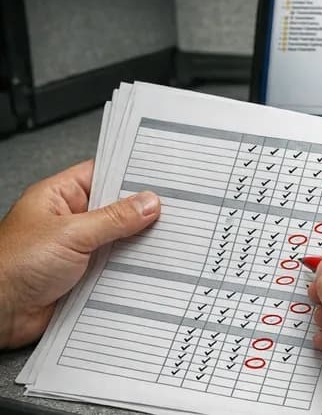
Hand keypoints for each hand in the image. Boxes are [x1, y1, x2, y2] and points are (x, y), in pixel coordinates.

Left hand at [0, 160, 159, 348]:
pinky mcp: (85, 277)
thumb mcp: (71, 233)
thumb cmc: (13, 266)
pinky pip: (117, 268)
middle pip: (115, 209)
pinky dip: (133, 269)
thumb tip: (148, 203)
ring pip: (119, 241)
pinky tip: (151, 267)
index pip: (102, 175)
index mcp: (59, 197)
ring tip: (167, 239)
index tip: (162, 177)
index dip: (131, 175)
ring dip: (138, 244)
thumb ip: (114, 218)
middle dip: (141, 213)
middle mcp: (70, 221)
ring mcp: (79, 250)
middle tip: (173, 210)